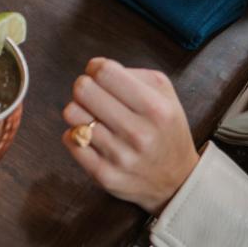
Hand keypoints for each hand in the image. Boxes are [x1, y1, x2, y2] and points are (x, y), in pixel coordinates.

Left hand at [62, 57, 198, 213]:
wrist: (178, 181)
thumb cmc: (165, 129)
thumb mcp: (165, 94)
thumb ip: (132, 74)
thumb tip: (96, 67)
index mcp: (156, 109)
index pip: (104, 72)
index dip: (96, 68)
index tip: (99, 75)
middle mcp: (139, 134)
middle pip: (83, 89)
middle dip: (85, 86)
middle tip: (95, 95)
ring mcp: (120, 157)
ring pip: (71, 113)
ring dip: (79, 110)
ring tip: (95, 116)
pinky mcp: (104, 175)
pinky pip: (69, 139)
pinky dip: (76, 133)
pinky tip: (93, 136)